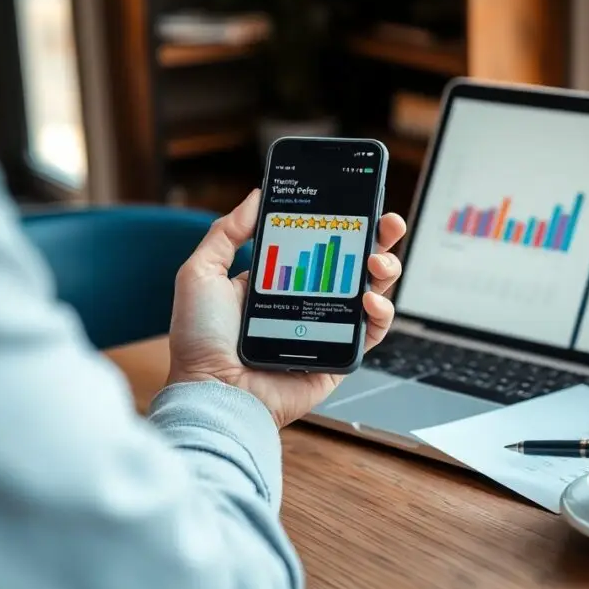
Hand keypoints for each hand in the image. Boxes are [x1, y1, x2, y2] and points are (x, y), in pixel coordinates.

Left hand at [167, 189, 406, 426]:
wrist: (214, 392)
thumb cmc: (200, 339)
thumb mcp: (201, 273)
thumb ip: (226, 233)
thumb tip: (257, 196)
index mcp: (278, 279)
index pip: (320, 243)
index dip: (342, 223)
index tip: (357, 203)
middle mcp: (307, 301)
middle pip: (353, 263)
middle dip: (377, 239)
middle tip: (388, 223)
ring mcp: (326, 328)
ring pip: (370, 292)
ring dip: (384, 271)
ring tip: (379, 261)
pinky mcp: (339, 357)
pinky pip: (371, 333)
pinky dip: (381, 313)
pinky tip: (370, 300)